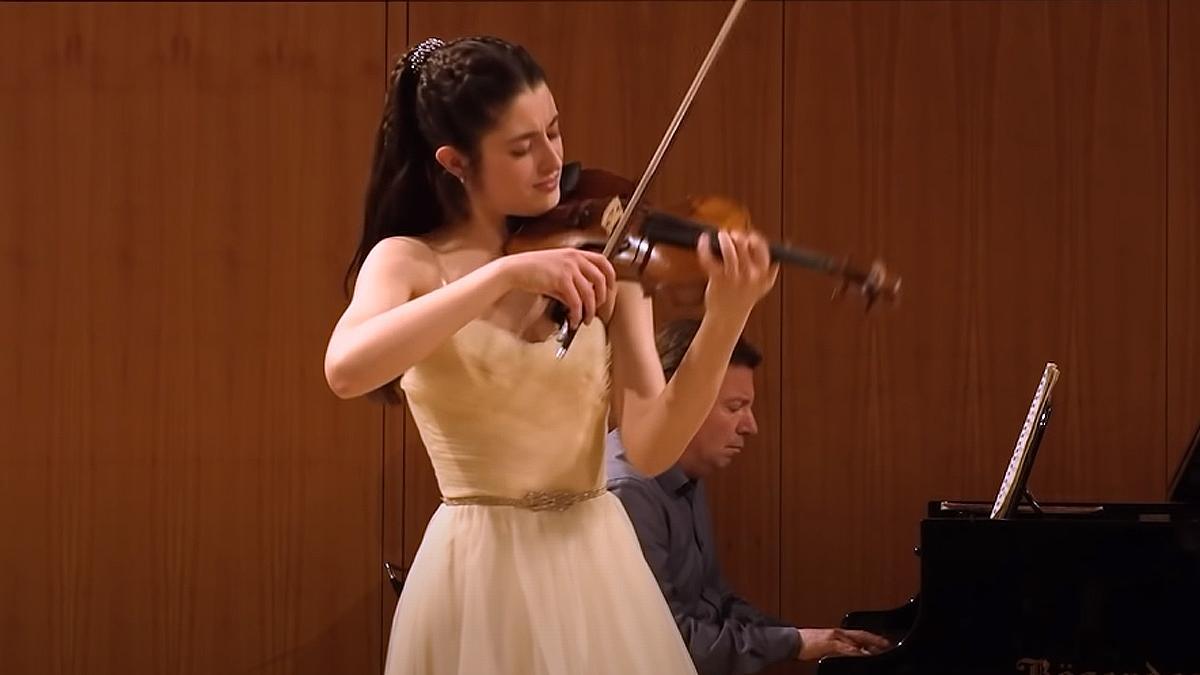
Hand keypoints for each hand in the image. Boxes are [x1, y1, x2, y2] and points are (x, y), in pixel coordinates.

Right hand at [497, 248, 616, 327]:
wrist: (515, 269)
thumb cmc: (532, 269)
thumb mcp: (557, 272)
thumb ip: (572, 284)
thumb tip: (582, 301)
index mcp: (575, 253)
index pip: (603, 261)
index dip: (611, 276)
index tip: (611, 289)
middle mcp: (575, 258)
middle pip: (601, 278)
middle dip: (603, 297)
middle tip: (598, 309)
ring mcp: (568, 268)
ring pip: (590, 293)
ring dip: (590, 310)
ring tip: (585, 320)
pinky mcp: (561, 279)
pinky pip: (576, 301)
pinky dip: (577, 313)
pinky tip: (574, 319)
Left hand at [695, 229, 777, 317]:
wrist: (727, 317)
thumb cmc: (743, 298)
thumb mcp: (763, 285)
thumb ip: (771, 268)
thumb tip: (783, 247)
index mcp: (763, 276)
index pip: (763, 250)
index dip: (756, 239)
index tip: (750, 237)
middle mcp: (750, 276)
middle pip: (745, 246)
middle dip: (739, 236)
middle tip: (732, 235)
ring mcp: (733, 277)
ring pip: (729, 251)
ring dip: (724, 240)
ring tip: (721, 236)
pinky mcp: (718, 279)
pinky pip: (709, 259)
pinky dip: (704, 247)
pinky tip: (703, 240)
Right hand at [796, 628, 890, 659]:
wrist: (792, 641)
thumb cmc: (806, 643)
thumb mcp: (825, 645)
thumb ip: (838, 647)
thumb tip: (850, 652)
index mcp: (837, 633)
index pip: (859, 634)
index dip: (872, 638)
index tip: (883, 642)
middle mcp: (838, 632)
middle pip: (862, 634)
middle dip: (875, 640)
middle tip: (887, 644)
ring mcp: (834, 637)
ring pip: (856, 639)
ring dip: (868, 644)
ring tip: (879, 649)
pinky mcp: (829, 643)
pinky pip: (844, 647)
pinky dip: (854, 650)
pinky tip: (861, 653)